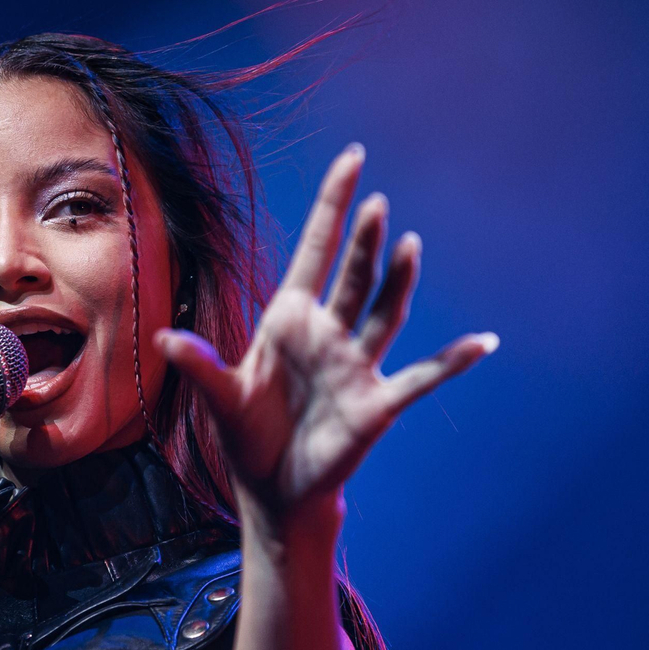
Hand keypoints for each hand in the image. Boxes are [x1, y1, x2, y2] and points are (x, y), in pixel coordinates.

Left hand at [157, 144, 497, 531]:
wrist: (275, 490)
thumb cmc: (249, 436)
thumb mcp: (221, 399)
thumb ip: (200, 366)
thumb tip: (165, 338)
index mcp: (290, 319)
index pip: (317, 249)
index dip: (333, 205)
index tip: (354, 159)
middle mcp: (329, 332)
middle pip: (354, 276)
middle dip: (365, 242)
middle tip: (376, 205)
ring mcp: (357, 364)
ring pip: (385, 313)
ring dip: (398, 282)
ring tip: (409, 246)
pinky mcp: (378, 402)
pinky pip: (422, 376)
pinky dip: (452, 361)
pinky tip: (482, 343)